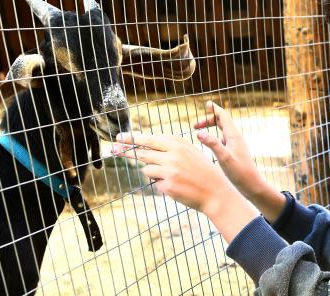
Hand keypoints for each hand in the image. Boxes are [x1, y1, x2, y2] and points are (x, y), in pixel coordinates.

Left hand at [111, 133, 231, 213]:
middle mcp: (172, 155)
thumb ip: (172, 146)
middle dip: (127, 151)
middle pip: (142, 152)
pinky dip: (162, 184)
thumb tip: (149, 143)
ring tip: (171, 176)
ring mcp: (169, 171)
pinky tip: (176, 186)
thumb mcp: (191, 151)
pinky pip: (155, 183)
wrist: (215, 192)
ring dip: (153, 173)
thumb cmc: (202, 171)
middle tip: (114, 149)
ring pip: (147, 170)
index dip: (132, 139)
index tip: (120, 137)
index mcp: (178, 145)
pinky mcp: (168, 186)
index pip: (149, 139)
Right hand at [194, 101, 285, 222]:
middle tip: (194, 125)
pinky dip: (213, 136)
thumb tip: (199, 132)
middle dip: (208, 119)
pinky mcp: (234, 152)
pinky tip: (208, 144)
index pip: (223, 116)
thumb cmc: (240, 173)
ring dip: (210, 127)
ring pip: (222, 130)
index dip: (214, 109)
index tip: (206, 103)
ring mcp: (235, 145)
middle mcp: (235, 138)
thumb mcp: (224, 158)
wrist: (252, 186)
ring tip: (198, 131)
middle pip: (222, 121)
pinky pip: (222, 138)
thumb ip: (212, 144)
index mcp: (233, 136)